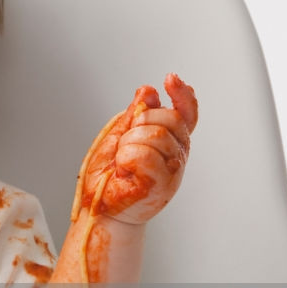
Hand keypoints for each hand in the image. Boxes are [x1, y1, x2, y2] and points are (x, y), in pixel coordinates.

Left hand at [77, 73, 197, 223]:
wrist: (99, 208)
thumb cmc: (109, 176)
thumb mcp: (119, 135)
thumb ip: (135, 114)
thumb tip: (147, 92)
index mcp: (170, 142)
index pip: (187, 114)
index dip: (182, 95)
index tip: (170, 79)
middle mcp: (176, 155)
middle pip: (170, 118)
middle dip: (141, 121)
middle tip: (126, 141)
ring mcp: (171, 171)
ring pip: (154, 135)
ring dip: (128, 144)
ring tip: (123, 161)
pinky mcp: (160, 185)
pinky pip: (143, 154)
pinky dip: (126, 158)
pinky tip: (124, 170)